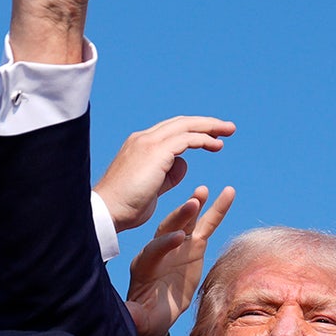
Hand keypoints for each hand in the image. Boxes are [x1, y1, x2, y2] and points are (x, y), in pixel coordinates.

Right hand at [93, 116, 235, 231]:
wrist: (107, 212)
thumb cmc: (125, 207)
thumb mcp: (152, 187)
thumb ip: (167, 174)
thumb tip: (182, 165)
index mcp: (139, 145)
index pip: (170, 130)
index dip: (193, 131)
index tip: (212, 136)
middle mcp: (143, 139)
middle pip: (180, 123)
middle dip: (205, 123)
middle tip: (227, 127)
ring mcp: (148, 143)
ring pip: (185, 126)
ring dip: (209, 127)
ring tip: (228, 131)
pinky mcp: (156, 152)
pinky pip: (187, 139)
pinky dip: (203, 140)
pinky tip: (216, 146)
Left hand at [127, 186, 235, 335]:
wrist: (157, 311)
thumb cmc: (148, 316)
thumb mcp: (141, 318)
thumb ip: (136, 316)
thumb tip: (130, 318)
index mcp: (145, 265)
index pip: (154, 250)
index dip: (165, 244)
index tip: (178, 239)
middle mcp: (159, 249)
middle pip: (168, 228)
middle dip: (180, 217)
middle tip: (192, 203)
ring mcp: (178, 245)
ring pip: (187, 221)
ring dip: (195, 205)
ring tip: (204, 190)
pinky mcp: (194, 245)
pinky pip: (207, 225)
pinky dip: (217, 209)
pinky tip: (227, 193)